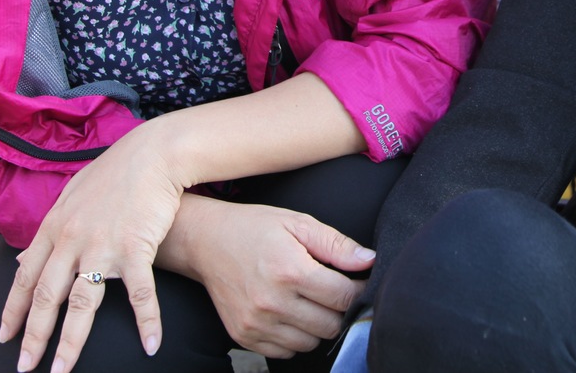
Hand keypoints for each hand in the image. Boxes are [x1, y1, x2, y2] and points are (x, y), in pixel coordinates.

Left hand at [0, 128, 185, 372]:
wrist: (153, 154)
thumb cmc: (115, 173)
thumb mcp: (71, 195)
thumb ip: (47, 229)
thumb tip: (22, 257)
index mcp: (54, 227)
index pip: (26, 277)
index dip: (13, 309)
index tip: (3, 335)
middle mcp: (72, 240)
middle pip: (47, 297)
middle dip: (33, 337)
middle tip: (23, 367)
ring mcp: (103, 245)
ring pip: (81, 304)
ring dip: (70, 343)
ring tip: (62, 372)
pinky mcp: (136, 247)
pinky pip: (139, 293)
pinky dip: (147, 321)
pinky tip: (151, 345)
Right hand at [165, 196, 375, 358]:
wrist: (206, 241)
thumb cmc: (255, 228)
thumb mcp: (298, 224)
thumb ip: (337, 245)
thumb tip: (370, 261)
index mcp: (291, 271)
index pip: (344, 297)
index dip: (359, 291)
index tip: (359, 283)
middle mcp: (273, 302)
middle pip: (330, 325)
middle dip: (339, 309)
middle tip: (332, 290)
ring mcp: (256, 323)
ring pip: (310, 342)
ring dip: (317, 325)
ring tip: (308, 300)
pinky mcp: (244, 336)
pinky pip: (285, 352)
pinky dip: (294, 336)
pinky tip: (289, 312)